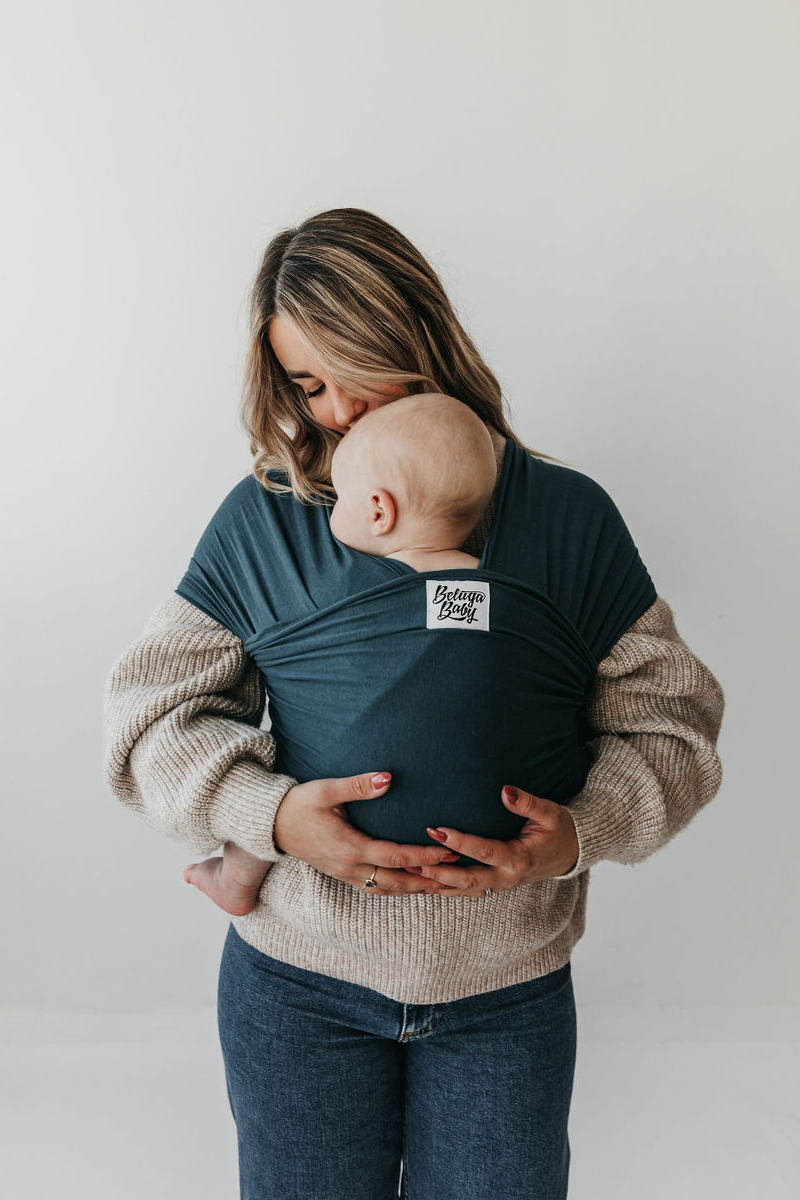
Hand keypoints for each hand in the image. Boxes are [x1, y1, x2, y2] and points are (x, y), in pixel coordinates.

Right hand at [273, 771, 462, 894]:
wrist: (269, 825)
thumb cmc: (298, 804)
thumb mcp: (325, 790)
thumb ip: (358, 785)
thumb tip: (387, 778)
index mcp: (350, 848)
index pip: (396, 857)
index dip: (424, 856)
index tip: (447, 850)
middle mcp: (349, 867)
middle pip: (397, 882)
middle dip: (428, 879)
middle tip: (455, 874)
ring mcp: (344, 874)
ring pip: (386, 889)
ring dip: (413, 888)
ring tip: (441, 884)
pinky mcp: (341, 874)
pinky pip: (374, 888)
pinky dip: (396, 888)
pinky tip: (409, 884)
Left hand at [404, 786, 579, 896]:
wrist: (569, 853)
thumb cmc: (559, 829)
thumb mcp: (550, 813)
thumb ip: (527, 803)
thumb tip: (505, 790)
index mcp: (519, 858)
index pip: (484, 851)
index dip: (460, 842)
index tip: (438, 829)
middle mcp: (506, 877)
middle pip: (468, 879)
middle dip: (439, 870)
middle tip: (413, 858)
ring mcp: (499, 885)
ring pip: (463, 890)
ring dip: (436, 884)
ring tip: (408, 874)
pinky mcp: (493, 885)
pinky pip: (466, 891)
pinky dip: (444, 889)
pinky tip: (422, 885)